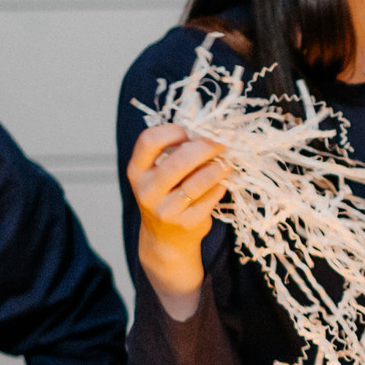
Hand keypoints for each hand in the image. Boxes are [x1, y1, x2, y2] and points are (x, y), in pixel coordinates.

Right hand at [127, 123, 227, 321]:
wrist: (166, 239)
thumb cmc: (166, 194)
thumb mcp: (159, 172)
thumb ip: (175, 149)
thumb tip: (208, 126)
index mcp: (137, 171)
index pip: (149, 141)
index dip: (172, 131)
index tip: (190, 131)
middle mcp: (147, 191)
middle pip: (179, 161)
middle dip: (205, 147)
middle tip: (222, 140)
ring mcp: (166, 209)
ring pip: (198, 181)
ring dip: (218, 167)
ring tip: (227, 161)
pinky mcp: (187, 222)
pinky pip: (210, 197)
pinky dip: (221, 185)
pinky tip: (223, 181)